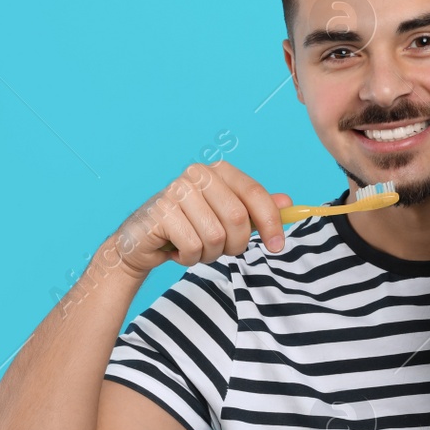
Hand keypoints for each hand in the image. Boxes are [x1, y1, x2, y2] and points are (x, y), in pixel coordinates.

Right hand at [110, 161, 291, 276]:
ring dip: (209, 254)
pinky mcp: (161, 212)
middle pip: (237, 218)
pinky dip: (189, 258)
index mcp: (218, 172)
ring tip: (195, 248)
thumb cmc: (189, 228)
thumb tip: (287, 203)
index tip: (277, 246)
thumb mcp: (226, 219)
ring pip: (215, 236)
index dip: (271, 223)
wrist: (142, 242)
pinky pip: (193, 246)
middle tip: (221, 250)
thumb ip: (255, 210)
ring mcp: (177, 191)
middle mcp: (197, 174)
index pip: (255, 194)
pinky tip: (177, 250)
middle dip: (235, 244)